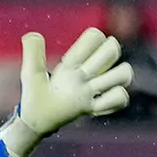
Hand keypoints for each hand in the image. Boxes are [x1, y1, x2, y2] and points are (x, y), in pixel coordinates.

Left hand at [16, 27, 134, 137]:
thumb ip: (32, 52)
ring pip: (124, 73)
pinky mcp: (96, 107)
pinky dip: (113, 101)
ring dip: (113, 79)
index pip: (95, 37)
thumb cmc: (34, 96)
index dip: (89, 44)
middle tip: (83, 74)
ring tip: (94, 89)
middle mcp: (88, 73)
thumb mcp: (31, 73)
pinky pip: (121, 98)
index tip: (68, 61)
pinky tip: (95, 106)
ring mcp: (94, 90)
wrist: (36, 121)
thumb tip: (32, 35)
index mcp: (74, 62)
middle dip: (103, 58)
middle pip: (113, 49)